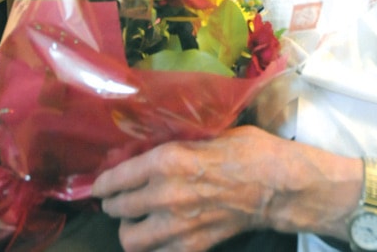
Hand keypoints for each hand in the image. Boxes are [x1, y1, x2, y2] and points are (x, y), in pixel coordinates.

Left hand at [92, 126, 287, 251]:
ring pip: (130, 238)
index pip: (117, 178)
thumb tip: (149, 150)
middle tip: (118, 199)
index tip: (99, 185)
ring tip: (136, 220)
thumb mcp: (207, 135)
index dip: (103, 183)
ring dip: (129, 228)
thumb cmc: (247, 150)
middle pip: (119, 208)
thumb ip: (175, 146)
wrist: (277, 185)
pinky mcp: (192, 247)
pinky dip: (153, 246)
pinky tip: (160, 235)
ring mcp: (177, 226)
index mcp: (167, 160)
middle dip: (114, 203)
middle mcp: (164, 194)